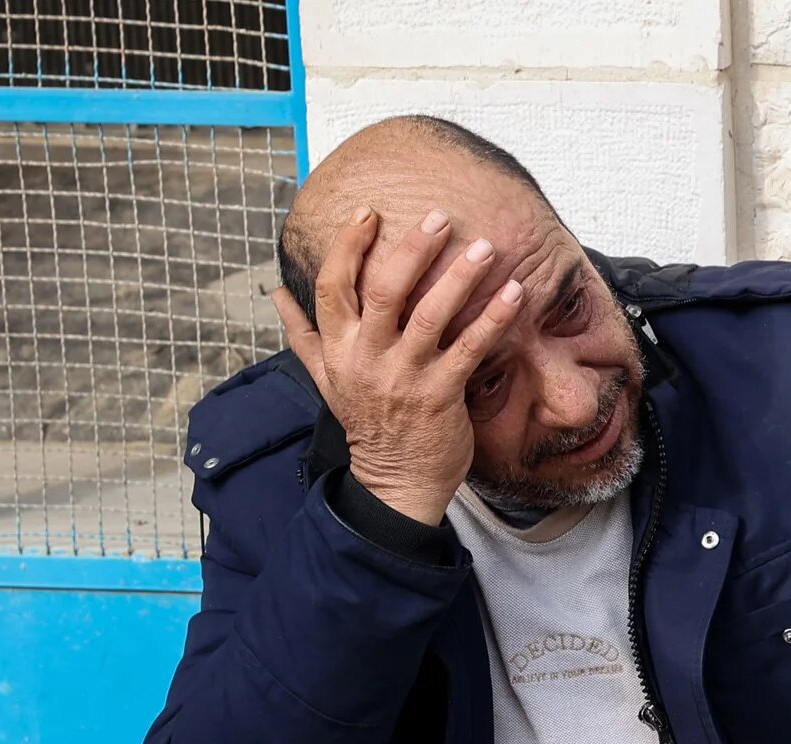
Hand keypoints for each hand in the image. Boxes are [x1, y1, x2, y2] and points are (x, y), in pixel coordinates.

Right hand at [269, 207, 525, 524]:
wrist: (395, 482)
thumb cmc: (367, 423)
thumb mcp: (327, 380)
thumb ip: (304, 335)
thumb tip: (276, 294)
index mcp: (338, 349)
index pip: (332, 285)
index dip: (348, 246)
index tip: (367, 213)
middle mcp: (368, 358)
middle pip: (384, 290)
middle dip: (413, 248)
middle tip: (439, 216)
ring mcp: (405, 377)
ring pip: (431, 313)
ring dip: (460, 275)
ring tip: (484, 246)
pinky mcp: (441, 396)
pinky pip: (470, 348)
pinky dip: (493, 317)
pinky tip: (514, 292)